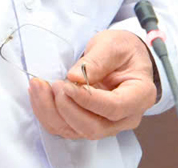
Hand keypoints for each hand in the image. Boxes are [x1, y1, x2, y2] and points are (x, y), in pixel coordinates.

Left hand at [27, 29, 158, 139]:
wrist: (123, 59)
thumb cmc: (122, 51)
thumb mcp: (112, 45)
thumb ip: (97, 60)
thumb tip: (74, 78)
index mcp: (140, 95)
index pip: (114, 108)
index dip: (88, 100)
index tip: (67, 85)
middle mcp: (125, 117)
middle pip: (94, 127)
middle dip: (67, 109)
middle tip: (54, 84)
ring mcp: (107, 125)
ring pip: (76, 132)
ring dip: (52, 112)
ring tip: (38, 86)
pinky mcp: (88, 124)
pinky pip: (65, 128)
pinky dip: (48, 113)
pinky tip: (38, 94)